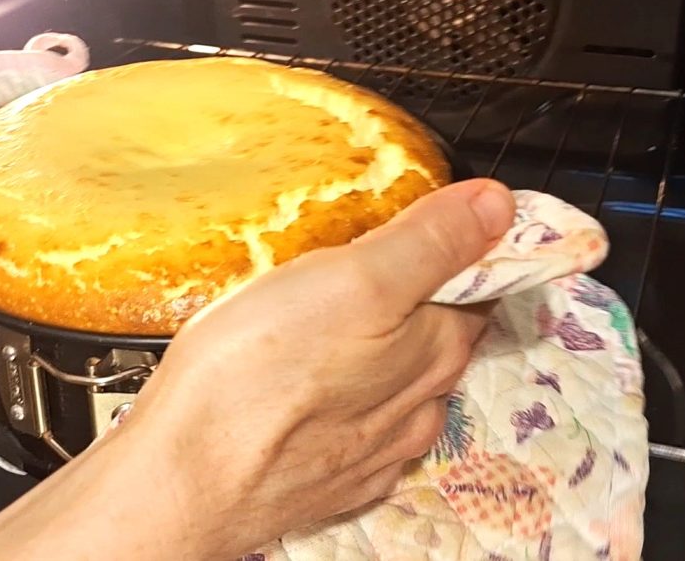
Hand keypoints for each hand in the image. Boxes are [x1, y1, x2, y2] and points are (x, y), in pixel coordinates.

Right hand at [0, 178, 514, 560]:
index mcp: (434, 351)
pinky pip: (357, 429)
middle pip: (439, 338)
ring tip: (336, 322)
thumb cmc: (258, 373)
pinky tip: (311, 387)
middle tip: (372, 263)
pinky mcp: (328, 479)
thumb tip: (498, 206)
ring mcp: (373, 452)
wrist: (186, 480)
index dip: (463, 251)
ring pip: (396, 387)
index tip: (432, 224)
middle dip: (419, 299)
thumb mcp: (354, 280)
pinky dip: (346, 401)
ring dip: (382, 353)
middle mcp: (416, 408)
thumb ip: (430, 243)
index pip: (479, 290)